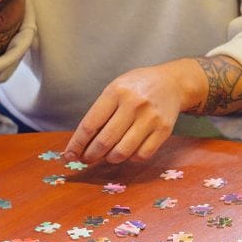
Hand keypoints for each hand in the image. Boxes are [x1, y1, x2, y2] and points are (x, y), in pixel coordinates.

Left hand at [64, 61, 196, 164]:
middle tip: (87, 159)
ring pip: (123, 152)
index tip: (69, 155)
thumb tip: (83, 143)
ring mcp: (150, 118)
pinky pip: (142, 155)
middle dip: (91, 155)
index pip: (90, 124)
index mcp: (116, 92)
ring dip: (110, 159)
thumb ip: (101, 112)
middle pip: (105, 141)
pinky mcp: (164, 130)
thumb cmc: (138, 87)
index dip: (77, 144)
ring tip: (107, 156)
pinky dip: (131, 158)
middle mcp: (134, 104)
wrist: (172, 83)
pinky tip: (128, 152)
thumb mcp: (116, 88)